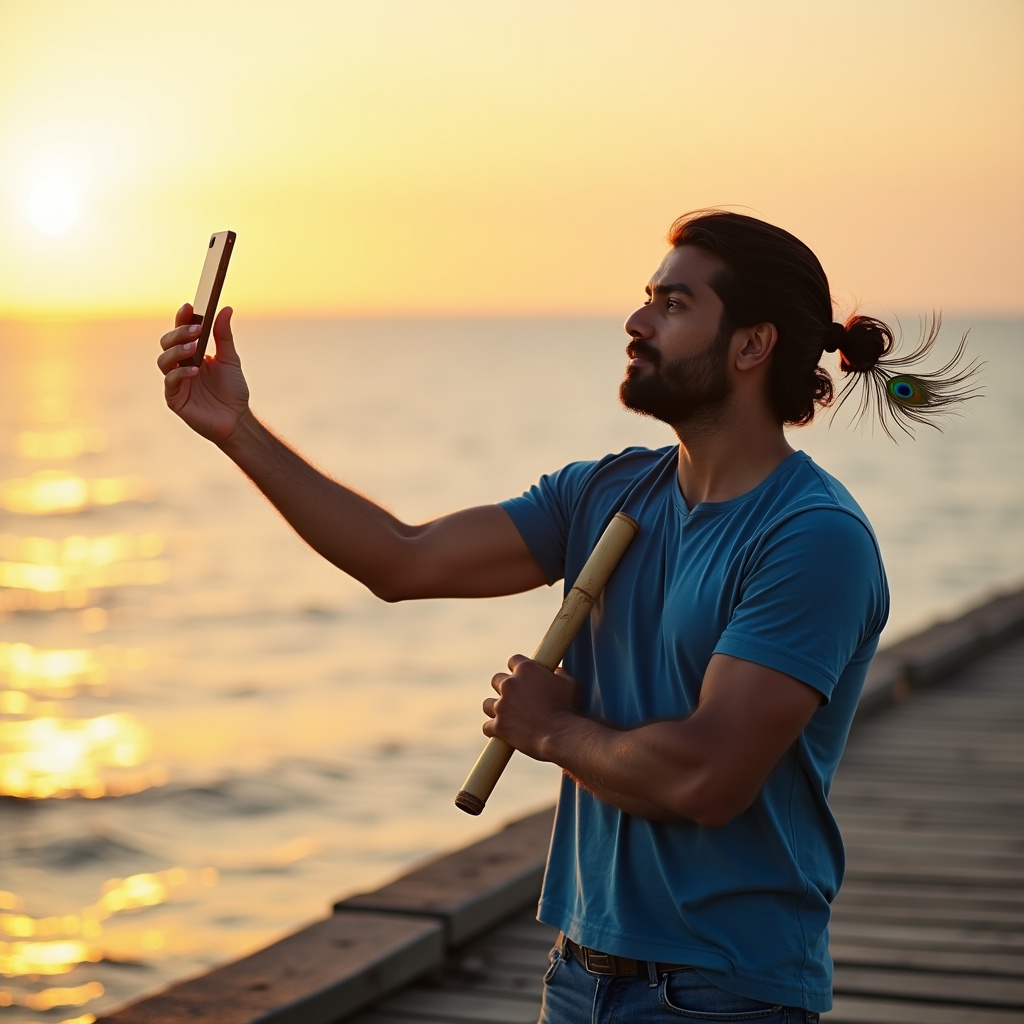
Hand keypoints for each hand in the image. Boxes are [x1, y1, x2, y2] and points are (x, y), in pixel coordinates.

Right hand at [157, 303, 250, 443]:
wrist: (237, 419)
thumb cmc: (233, 390)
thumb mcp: (230, 359)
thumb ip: (224, 335)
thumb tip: (225, 308)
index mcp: (191, 353)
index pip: (180, 331)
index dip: (181, 318)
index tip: (190, 306)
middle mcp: (179, 364)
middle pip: (167, 342)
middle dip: (179, 334)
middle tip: (196, 329)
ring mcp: (175, 381)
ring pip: (164, 360)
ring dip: (178, 351)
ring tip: (195, 348)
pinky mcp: (174, 398)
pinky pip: (170, 382)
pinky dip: (180, 373)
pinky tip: (194, 370)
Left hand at [482, 654, 580, 761]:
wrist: (562, 735)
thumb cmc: (568, 708)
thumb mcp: (569, 683)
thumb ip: (558, 674)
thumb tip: (556, 671)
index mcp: (526, 669)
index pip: (513, 660)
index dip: (518, 669)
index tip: (522, 677)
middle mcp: (510, 684)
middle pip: (497, 680)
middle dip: (504, 688)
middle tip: (516, 699)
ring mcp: (502, 705)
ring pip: (488, 703)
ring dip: (496, 708)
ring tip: (507, 716)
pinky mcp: (498, 725)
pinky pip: (487, 727)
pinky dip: (494, 730)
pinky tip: (503, 733)